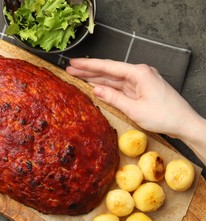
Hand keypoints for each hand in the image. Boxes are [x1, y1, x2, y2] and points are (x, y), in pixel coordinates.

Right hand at [66, 58, 205, 164]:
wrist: (184, 124)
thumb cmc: (165, 116)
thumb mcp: (135, 109)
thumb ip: (113, 98)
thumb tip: (95, 89)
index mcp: (139, 73)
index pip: (108, 66)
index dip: (89, 65)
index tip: (74, 62)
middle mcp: (139, 73)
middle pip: (109, 70)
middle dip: (89, 70)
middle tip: (70, 68)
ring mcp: (140, 81)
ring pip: (113, 78)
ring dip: (96, 78)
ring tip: (77, 76)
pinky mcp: (140, 89)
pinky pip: (120, 86)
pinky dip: (107, 87)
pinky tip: (95, 86)